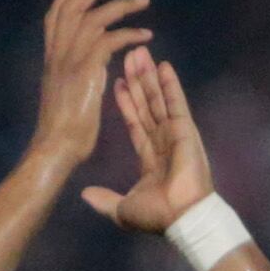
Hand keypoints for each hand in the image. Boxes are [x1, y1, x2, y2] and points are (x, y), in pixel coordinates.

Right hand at [30, 0, 154, 177]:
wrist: (55, 147)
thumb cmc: (62, 132)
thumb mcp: (64, 95)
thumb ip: (74, 74)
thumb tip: (90, 66)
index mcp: (51, 59)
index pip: (54, 16)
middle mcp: (58, 53)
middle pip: (73, 7)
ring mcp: (70, 59)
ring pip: (94, 17)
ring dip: (121, 5)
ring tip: (143, 0)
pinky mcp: (86, 69)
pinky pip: (111, 40)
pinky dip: (130, 34)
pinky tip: (146, 35)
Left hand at [81, 48, 215, 233]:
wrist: (181, 217)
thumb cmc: (156, 215)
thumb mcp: (122, 209)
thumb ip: (104, 199)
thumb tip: (85, 195)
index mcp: (148, 156)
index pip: (134, 121)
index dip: (125, 101)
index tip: (116, 81)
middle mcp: (161, 140)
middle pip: (146, 103)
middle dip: (136, 79)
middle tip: (129, 56)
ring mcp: (174, 132)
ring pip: (158, 98)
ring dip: (149, 75)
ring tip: (141, 53)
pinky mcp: (185, 129)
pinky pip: (176, 102)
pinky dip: (170, 83)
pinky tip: (163, 65)